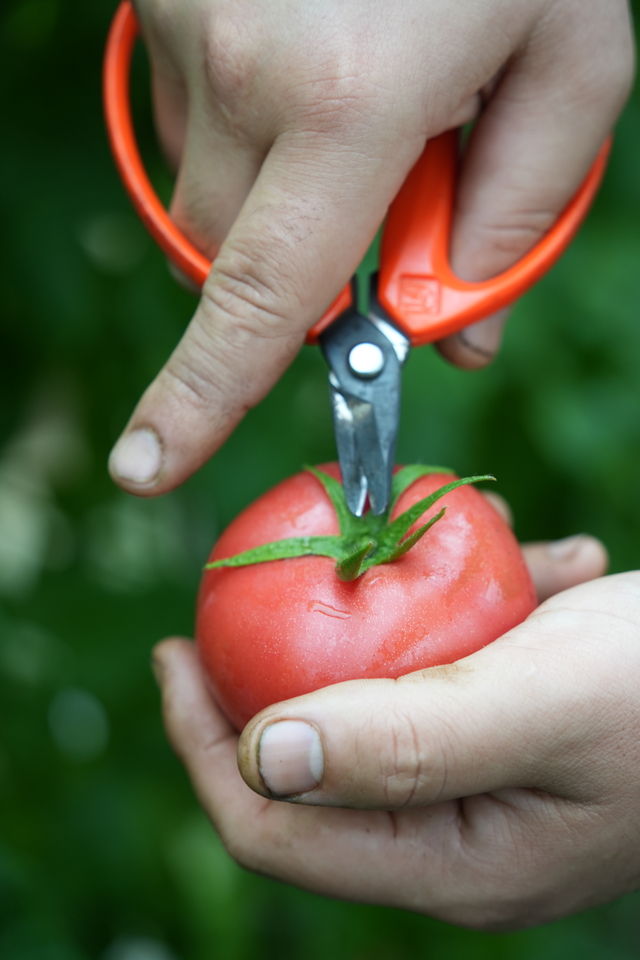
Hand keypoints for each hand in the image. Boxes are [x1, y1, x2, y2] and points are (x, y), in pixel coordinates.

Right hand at [109, 0, 632, 493]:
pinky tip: (302, 50)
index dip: (198, 401)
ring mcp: (187, 25)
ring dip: (271, 189)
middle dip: (291, 272)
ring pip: (201, 189)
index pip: (257, 301)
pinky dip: (244, 121)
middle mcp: (245, 71)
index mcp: (353, 104)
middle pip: (225, 260)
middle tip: (369, 197)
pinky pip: (187, 114)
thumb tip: (456, 335)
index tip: (147, 468)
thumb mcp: (573, 57)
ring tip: (349, 86)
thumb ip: (518, 216)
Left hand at [150, 533, 629, 930]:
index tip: (176, 652)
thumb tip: (260, 755)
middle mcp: (454, 838)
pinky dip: (459, 612)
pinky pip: (448, 674)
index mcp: (447, 862)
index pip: (272, 827)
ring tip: (407, 550)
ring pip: (380, 706)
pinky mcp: (511, 733)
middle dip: (265, 677)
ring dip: (377, 628)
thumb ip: (407, 740)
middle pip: (310, 766)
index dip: (201, 744)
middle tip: (238, 595)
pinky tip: (517, 563)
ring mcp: (484, 786)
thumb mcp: (538, 702)